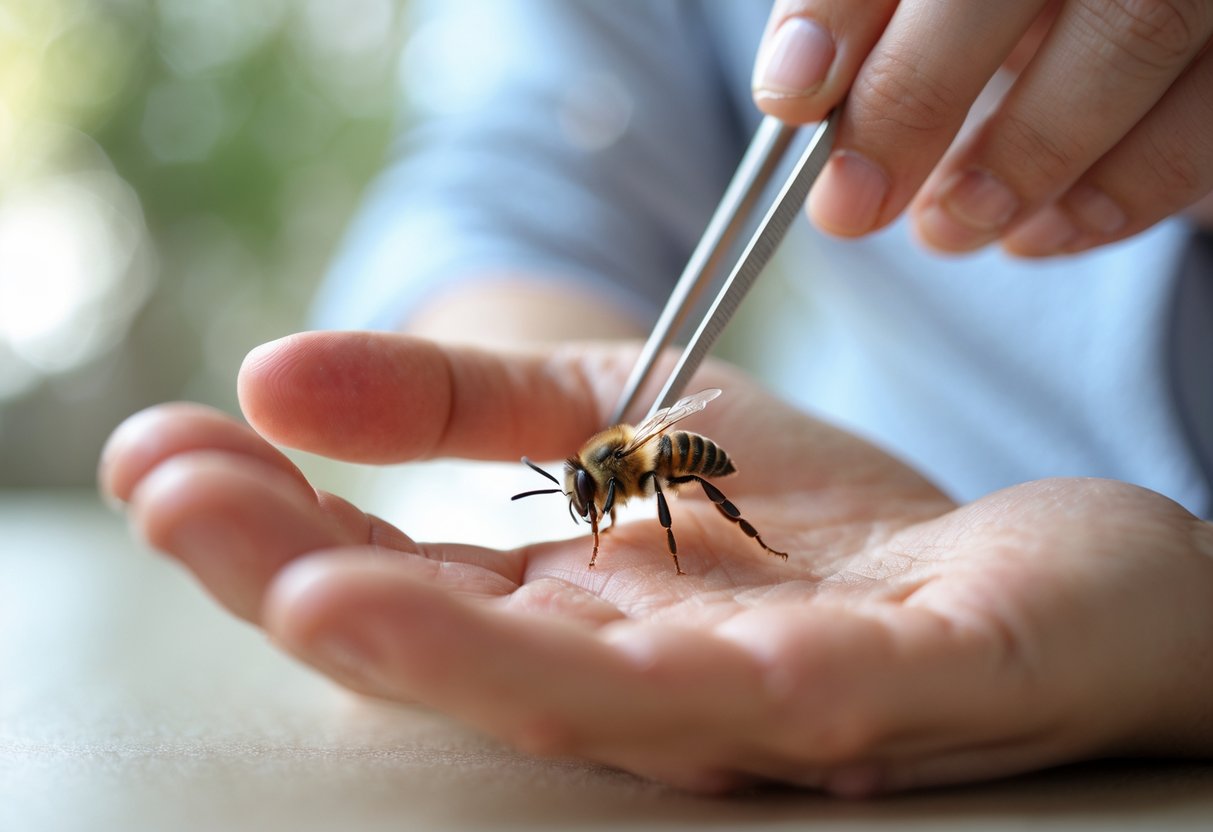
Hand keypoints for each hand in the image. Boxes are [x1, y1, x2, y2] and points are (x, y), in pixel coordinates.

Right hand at [100, 332, 1212, 793]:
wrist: (1044, 564)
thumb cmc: (819, 513)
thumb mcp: (627, 410)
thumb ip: (469, 403)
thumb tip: (280, 372)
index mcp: (574, 620)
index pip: (401, 585)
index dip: (275, 526)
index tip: (163, 452)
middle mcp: (639, 689)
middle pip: (458, 651)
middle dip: (303, 577)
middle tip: (171, 496)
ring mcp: (754, 710)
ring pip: (579, 699)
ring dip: (439, 648)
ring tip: (305, 585)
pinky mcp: (881, 695)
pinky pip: (758, 697)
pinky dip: (648, 669)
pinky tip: (555, 622)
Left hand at [752, 0, 1212, 255]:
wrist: (1110, 16)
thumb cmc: (994, 11)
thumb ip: (869, 17)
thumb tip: (798, 90)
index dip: (844, 7)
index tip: (792, 94)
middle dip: (914, 98)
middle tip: (850, 206)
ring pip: (1132, 37)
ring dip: (1022, 162)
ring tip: (949, 227)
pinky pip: (1208, 117)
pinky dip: (1118, 194)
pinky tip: (1041, 235)